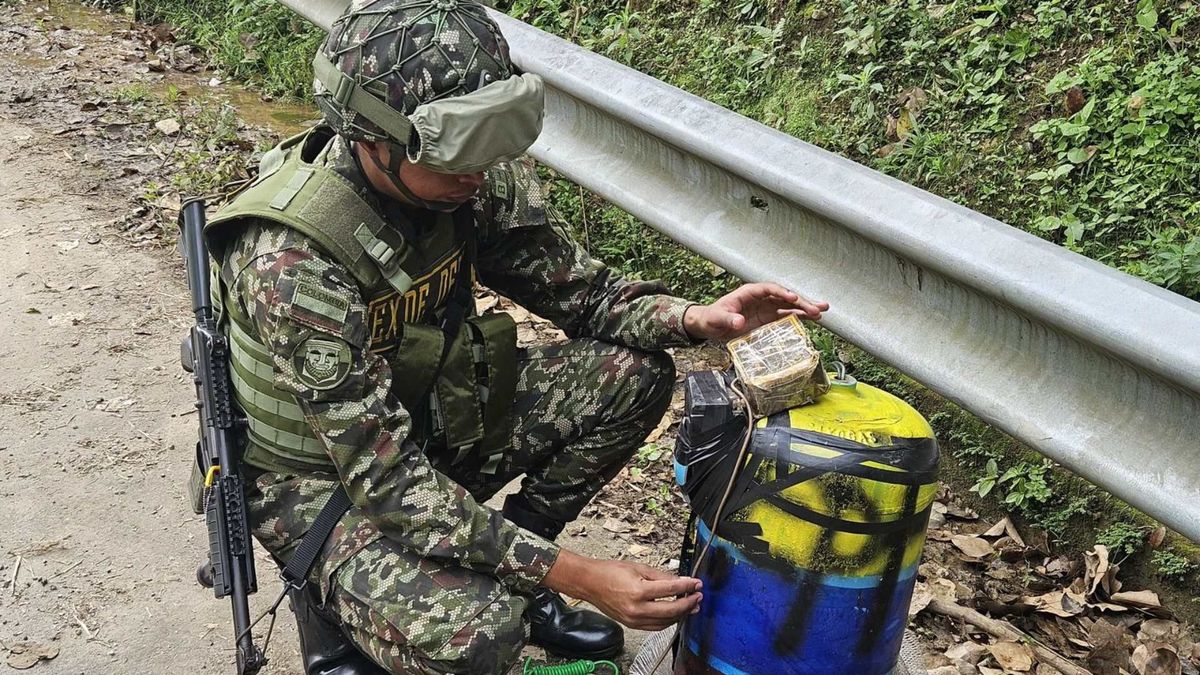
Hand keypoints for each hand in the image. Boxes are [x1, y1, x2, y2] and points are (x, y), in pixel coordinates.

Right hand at [543, 551, 701, 630]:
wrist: (589, 583)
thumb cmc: (610, 572)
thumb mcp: (638, 567)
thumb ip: (660, 575)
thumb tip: (679, 580)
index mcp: (639, 591)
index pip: (670, 589)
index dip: (687, 586)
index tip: (697, 583)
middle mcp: (637, 609)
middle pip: (671, 610)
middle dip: (688, 603)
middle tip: (698, 596)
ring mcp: (634, 619)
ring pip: (665, 622)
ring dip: (680, 614)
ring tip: (691, 606)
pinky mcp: (631, 625)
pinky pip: (655, 627)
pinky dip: (667, 621)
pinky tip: (674, 614)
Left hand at [683, 282, 828, 340]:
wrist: (709, 327)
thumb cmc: (711, 318)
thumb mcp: (716, 319)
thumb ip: (728, 320)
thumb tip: (739, 322)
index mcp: (749, 293)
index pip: (769, 289)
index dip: (782, 292)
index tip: (792, 298)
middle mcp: (761, 299)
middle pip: (784, 297)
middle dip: (801, 302)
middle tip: (817, 308)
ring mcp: (766, 309)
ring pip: (789, 307)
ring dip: (805, 309)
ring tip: (822, 312)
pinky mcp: (768, 321)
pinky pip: (786, 318)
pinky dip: (799, 319)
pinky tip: (812, 321)